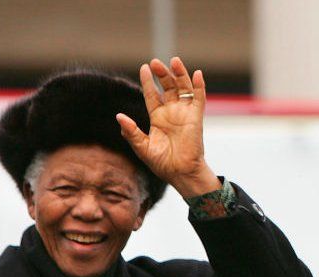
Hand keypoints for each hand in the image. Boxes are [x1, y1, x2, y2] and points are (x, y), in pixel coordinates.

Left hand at [116, 57, 218, 197]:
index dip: (148, 81)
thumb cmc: (162, 164)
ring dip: (179, 74)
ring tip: (174, 61)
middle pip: (168, 87)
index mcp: (158, 118)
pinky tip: (197, 74)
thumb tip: (119, 116)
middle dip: (162, 74)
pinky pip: (199, 99)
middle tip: (155, 62)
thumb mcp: (141, 147)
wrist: (180, 173)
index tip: (144, 67)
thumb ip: (131, 132)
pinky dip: (199, 86)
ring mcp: (185, 114)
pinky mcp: (196, 118)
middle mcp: (172, 112)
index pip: (152, 94)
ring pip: (183, 88)